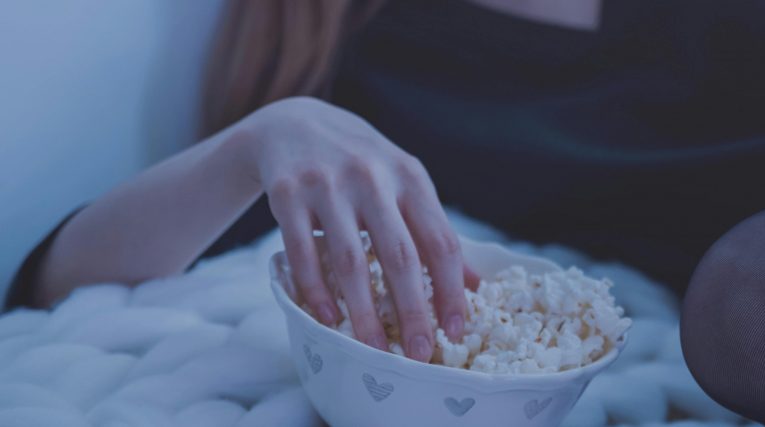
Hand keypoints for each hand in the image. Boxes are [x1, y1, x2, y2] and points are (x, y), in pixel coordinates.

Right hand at [236, 97, 469, 361]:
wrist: (293, 123)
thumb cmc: (361, 164)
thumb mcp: (403, 183)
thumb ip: (434, 229)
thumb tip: (474, 284)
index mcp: (411, 178)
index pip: (441, 242)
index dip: (452, 290)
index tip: (456, 330)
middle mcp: (373, 178)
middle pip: (401, 257)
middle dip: (413, 311)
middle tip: (417, 354)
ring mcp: (328, 185)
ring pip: (351, 261)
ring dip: (363, 312)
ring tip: (373, 349)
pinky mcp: (287, 193)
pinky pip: (303, 252)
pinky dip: (315, 290)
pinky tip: (326, 320)